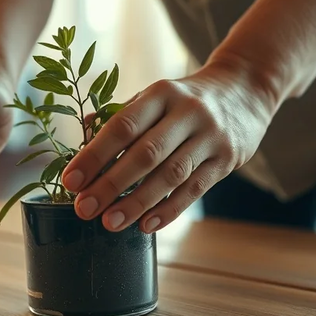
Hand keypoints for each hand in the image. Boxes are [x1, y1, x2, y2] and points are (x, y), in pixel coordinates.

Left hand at [61, 61, 277, 234]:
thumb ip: (122, 113)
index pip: (122, 126)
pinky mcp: (228, 159)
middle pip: (145, 154)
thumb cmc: (185, 98)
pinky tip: (146, 225)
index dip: (94, 155)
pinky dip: (170, 209)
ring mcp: (210, 136)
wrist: (245, 90)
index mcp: (161, 93)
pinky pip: (195, 189)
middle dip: (111, 184)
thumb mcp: (156, 95)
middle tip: (84, 209)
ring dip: (138, 202)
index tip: (70, 181)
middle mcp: (187, 112)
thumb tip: (83, 130)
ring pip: (171, 175)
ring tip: (110, 223)